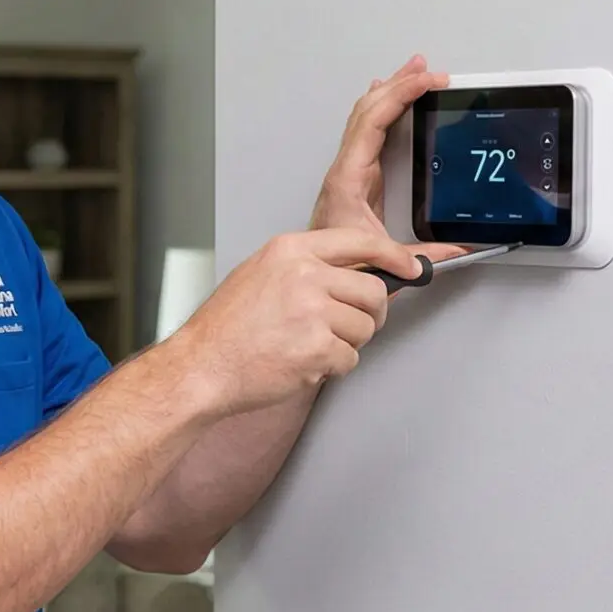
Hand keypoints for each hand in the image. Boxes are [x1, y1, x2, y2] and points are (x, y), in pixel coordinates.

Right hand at [164, 226, 419, 416]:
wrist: (201, 367)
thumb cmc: (225, 328)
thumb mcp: (260, 273)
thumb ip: (306, 266)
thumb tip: (355, 274)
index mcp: (290, 251)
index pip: (360, 243)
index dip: (394, 256)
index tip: (411, 267)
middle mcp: (304, 276)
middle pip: (374, 291)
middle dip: (369, 314)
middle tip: (347, 326)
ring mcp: (311, 313)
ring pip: (364, 328)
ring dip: (346, 344)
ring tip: (308, 345)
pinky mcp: (317, 350)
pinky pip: (350, 359)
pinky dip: (332, 367)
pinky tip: (301, 362)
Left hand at [311, 54, 467, 271]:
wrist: (313, 276)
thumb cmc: (336, 266)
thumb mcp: (385, 260)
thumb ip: (426, 256)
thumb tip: (459, 248)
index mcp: (349, 179)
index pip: (373, 121)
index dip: (400, 96)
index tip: (426, 81)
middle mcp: (345, 169)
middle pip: (368, 110)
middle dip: (399, 84)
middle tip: (425, 69)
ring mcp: (348, 170)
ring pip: (366, 118)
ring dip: (390, 92)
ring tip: (412, 73)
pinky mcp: (355, 177)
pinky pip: (367, 132)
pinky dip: (382, 110)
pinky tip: (389, 101)